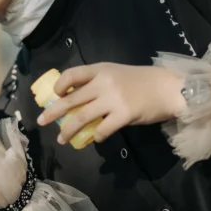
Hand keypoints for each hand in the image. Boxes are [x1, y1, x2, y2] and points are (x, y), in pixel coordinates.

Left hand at [37, 63, 186, 144]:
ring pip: (82, 117)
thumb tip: (76, 98)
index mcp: (100, 70)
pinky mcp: (124, 115)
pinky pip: (103, 129)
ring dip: (69, 130)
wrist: (168, 87)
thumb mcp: (116, 73)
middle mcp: (103, 83)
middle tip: (41, 121)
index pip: (72, 74)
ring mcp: (113, 99)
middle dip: (53, 112)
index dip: (59, 84)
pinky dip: (96, 136)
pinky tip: (94, 140)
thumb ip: (97, 83)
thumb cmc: (142, 81)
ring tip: (62, 139)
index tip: (54, 95)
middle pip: (71, 99)